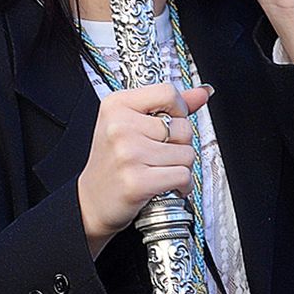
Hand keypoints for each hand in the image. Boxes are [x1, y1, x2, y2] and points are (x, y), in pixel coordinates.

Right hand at [77, 83, 211, 256]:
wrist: (91, 200)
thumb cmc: (113, 161)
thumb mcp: (131, 123)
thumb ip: (168, 105)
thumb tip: (202, 93)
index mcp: (116, 105)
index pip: (168, 92)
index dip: (178, 109)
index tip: (171, 121)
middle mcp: (120, 127)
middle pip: (183, 127)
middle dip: (180, 144)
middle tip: (159, 154)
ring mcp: (128, 154)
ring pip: (187, 154)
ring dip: (180, 166)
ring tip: (159, 169)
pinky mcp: (137, 181)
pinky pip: (183, 176)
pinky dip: (183, 184)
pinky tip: (167, 185)